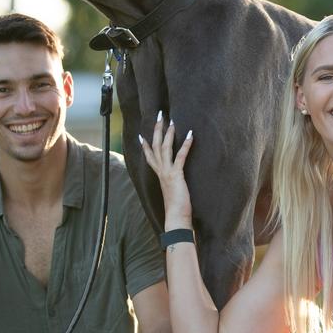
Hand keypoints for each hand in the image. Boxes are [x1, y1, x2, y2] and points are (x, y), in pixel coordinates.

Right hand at [139, 111, 194, 228]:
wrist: (176, 218)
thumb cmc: (177, 209)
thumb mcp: (172, 193)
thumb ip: (172, 185)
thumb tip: (175, 184)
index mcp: (159, 175)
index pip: (149, 157)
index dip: (145, 146)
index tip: (141, 136)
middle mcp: (160, 172)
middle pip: (155, 146)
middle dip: (157, 129)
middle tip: (159, 115)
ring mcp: (167, 173)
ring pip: (164, 148)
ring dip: (168, 133)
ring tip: (172, 120)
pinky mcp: (176, 175)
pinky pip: (180, 156)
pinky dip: (185, 144)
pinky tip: (190, 135)